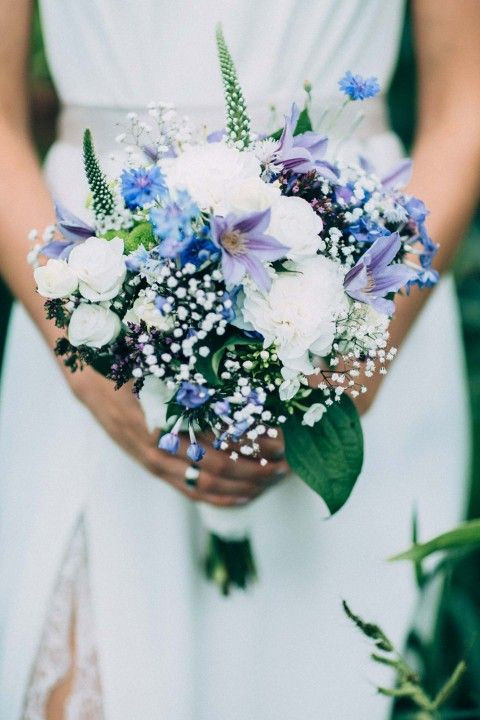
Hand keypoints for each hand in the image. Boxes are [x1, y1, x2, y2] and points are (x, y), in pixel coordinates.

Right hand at [68, 367, 288, 506]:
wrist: (92, 382)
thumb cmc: (130, 366)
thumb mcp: (161, 364)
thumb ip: (195, 375)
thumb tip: (242, 376)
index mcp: (167, 417)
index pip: (220, 437)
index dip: (253, 442)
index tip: (282, 439)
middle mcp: (161, 446)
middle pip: (218, 465)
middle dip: (256, 466)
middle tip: (287, 462)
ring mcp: (156, 461)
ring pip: (207, 483)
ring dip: (244, 485)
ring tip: (273, 479)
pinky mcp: (155, 469)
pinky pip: (190, 491)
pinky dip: (220, 497)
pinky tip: (245, 497)